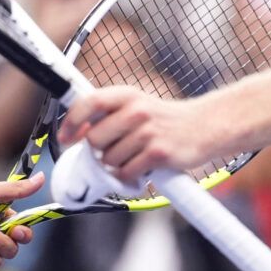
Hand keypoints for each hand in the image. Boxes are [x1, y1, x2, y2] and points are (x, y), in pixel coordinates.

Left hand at [59, 87, 226, 182]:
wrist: (205, 126)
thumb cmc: (166, 119)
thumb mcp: (138, 105)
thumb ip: (110, 113)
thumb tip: (78, 130)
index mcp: (127, 95)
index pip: (89, 103)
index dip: (72, 122)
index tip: (66, 138)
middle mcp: (136, 110)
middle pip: (95, 139)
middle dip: (100, 150)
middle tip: (116, 149)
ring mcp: (147, 133)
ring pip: (110, 159)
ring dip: (117, 164)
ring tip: (134, 156)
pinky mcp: (158, 154)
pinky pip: (126, 172)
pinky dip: (129, 175)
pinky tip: (142, 168)